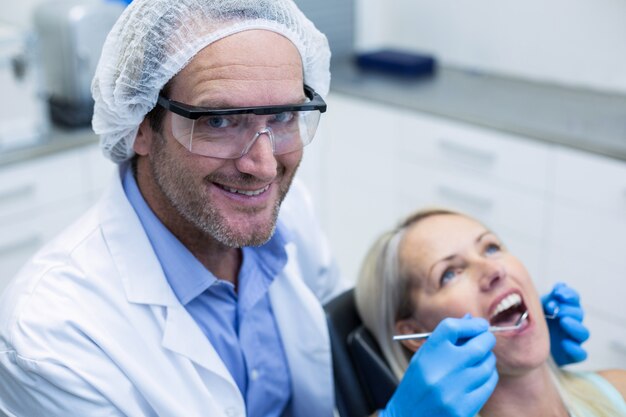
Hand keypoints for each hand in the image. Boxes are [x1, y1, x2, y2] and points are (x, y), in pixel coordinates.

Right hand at [381, 316, 497, 416]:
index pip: (453, 327)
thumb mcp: (423, 359)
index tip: (480, 324)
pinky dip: (489, 378)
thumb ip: (445, 340)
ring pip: (486, 366)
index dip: (471, 324)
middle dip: (486, 340)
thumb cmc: (416, 385)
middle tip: (487, 340)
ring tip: (481, 361)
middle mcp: (439, 370)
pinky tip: (481, 377)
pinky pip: (487, 386)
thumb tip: (471, 319)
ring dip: (488, 360)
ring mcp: (452, 391)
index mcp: (426, 354)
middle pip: (477, 345)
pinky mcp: (462, 408)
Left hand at [541, 282, 589, 365]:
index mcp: (563, 309)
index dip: (569, 295)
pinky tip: (564, 343)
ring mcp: (572, 339)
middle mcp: (571, 323)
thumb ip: (549, 298)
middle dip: (568, 309)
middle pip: (579, 314)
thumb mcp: (537, 308)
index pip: (573, 299)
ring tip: (563, 321)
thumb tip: (561, 286)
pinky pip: (580, 354)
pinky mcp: (570, 355)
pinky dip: (575, 348)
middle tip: (555, 308)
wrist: (524, 346)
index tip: (558, 293)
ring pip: (584, 333)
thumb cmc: (533, 323)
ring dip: (575, 326)